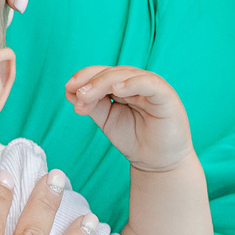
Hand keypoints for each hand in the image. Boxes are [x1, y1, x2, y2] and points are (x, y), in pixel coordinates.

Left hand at [63, 65, 193, 171]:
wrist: (156, 162)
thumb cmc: (133, 138)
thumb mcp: (106, 119)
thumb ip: (91, 104)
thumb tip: (70, 91)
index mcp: (123, 85)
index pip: (102, 73)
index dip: (84, 77)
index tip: (68, 88)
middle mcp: (137, 83)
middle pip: (112, 72)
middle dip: (91, 81)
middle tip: (78, 95)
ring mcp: (152, 88)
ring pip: (127, 75)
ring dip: (104, 82)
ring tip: (88, 94)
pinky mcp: (166, 97)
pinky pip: (150, 84)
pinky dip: (133, 83)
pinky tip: (117, 89)